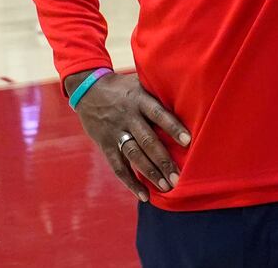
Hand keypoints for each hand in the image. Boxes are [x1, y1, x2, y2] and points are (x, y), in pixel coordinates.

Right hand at [71, 72, 190, 199]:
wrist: (88, 89)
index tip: (188, 141)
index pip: (158, 114)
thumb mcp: (141, 82)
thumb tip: (189, 97)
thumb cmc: (124, 87)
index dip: (172, 127)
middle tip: (178, 177)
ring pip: (134, 155)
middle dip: (163, 160)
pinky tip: (144, 195)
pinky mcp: (105, 144)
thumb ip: (159, 92)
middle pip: (147, 141)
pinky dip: (130, 182)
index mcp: (139, 99)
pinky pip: (118, 166)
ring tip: (166, 187)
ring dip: (150, 173)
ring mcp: (115, 132)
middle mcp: (128, 116)